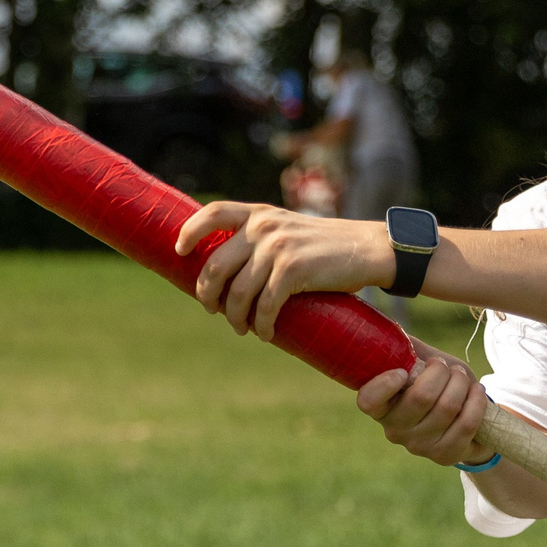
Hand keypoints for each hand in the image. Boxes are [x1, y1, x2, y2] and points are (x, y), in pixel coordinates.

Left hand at [175, 202, 390, 336]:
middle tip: (213, 310)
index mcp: (259, 215)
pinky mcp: (293, 269)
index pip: (212, 213)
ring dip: (235, 317)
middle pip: (216, 265)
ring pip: (238, 292)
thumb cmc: (324, 248)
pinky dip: (262, 325)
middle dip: (208, 294)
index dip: (190, 231)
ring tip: (242, 328)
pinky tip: (265, 334)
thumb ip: (259, 241)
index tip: (180, 252)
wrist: (367, 249)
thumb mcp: (287, 231)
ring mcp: (277, 247)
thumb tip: (225, 274)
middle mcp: (263, 227)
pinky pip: (265, 306)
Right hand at [355, 337, 491, 466]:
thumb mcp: (421, 366)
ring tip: (462, 378)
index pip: (368, 401)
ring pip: (447, 408)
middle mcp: (394, 430)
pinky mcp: (444, 455)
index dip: (385, 384)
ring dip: (461, 384)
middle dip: (442, 373)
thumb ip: (407, 349)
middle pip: (421, 397)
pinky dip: (476, 401)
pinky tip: (476, 391)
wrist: (465, 420)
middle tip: (446, 367)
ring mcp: (419, 446)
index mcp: (381, 407)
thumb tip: (392, 326)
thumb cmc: (438, 387)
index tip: (403, 371)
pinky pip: (466, 424)